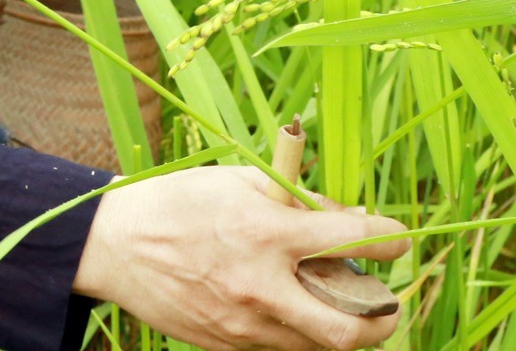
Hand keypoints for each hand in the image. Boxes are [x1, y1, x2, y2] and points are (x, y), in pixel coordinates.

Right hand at [72, 165, 408, 350]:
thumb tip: (350, 216)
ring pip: (317, 346)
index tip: (400, 240)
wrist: (116, 245)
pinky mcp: (225, 346)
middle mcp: (261, 288)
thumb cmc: (180, 202)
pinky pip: (278, 347)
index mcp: (267, 234)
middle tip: (390, 305)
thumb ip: (299, 200)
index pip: (352, 241)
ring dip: (342, 329)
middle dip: (384, 320)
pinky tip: (294, 309)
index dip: (390, 240)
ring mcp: (243, 326)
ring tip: (343, 306)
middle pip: (348, 329)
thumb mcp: (243, 182)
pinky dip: (298, 332)